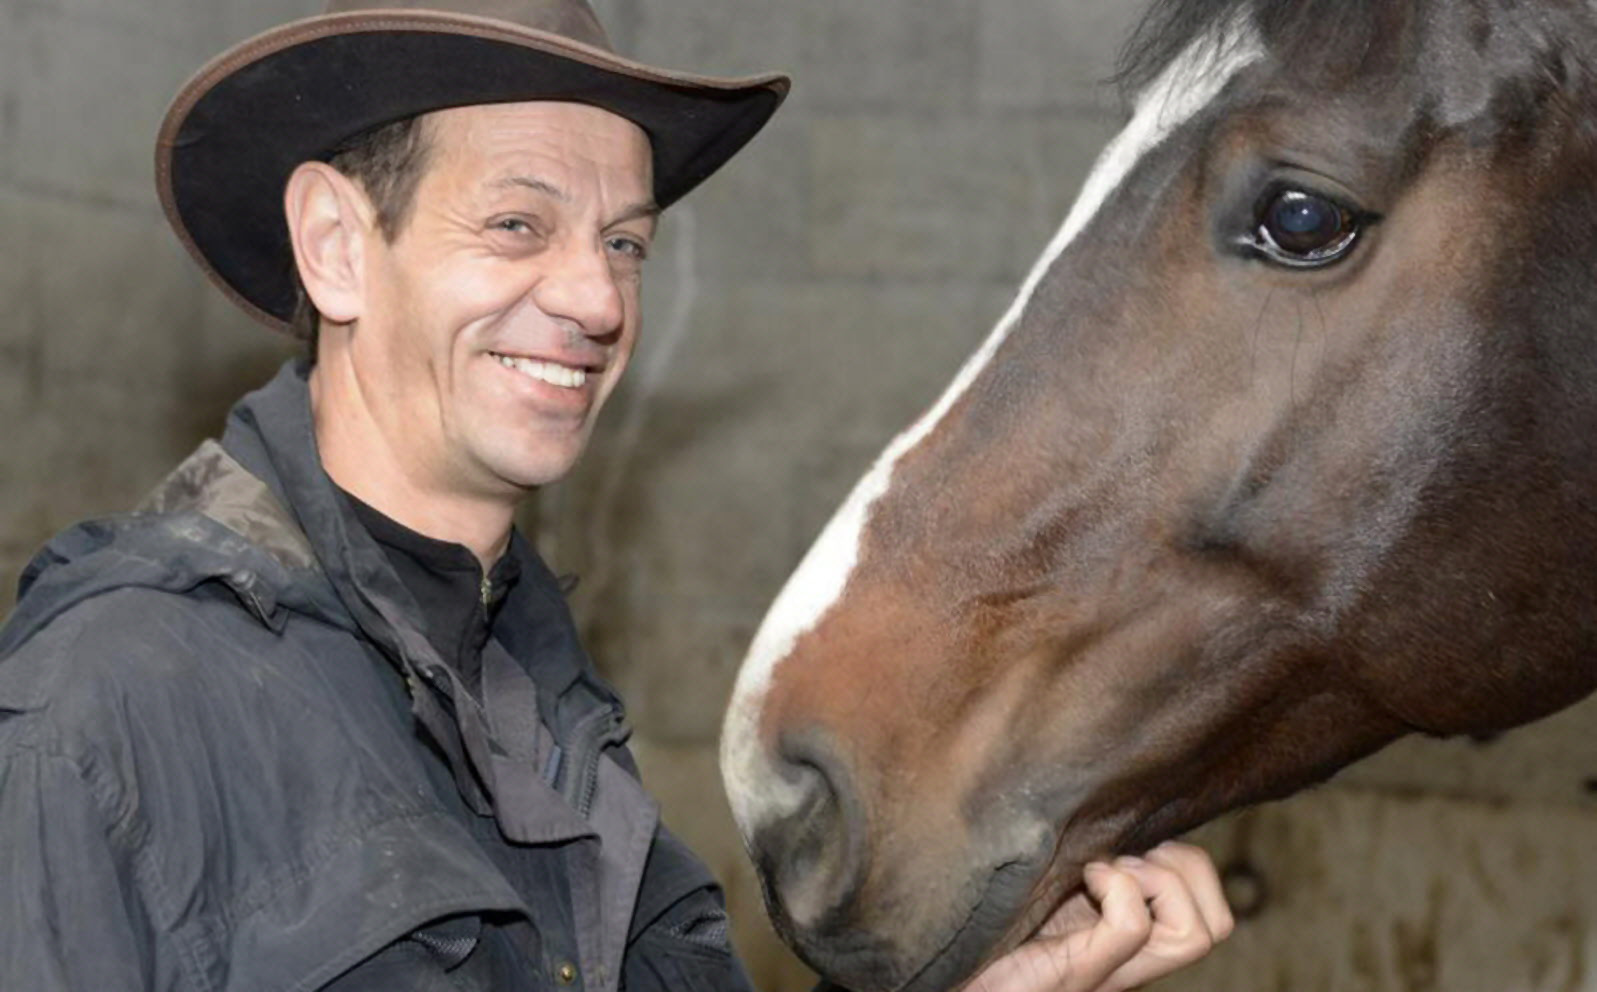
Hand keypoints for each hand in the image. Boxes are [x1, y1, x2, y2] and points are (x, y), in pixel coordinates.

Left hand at [960, 842, 1232, 991]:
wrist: (935, 963)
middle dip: (1187, 868)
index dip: (1188, 858)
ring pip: (1198, 933)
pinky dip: (1116, 890)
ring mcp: (1106, 969)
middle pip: (1219, 924)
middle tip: (1122, 855)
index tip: (1130, 839)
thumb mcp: (1034, 861)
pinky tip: (1079, 879)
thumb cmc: (973, 906)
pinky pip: (1132, 927)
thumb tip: (1093, 772)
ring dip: (1158, 882)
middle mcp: (1126, 954)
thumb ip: (1069, 838)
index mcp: (1122, 926)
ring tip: (1101, 870)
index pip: (1206, 899)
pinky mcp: (1076, 974)